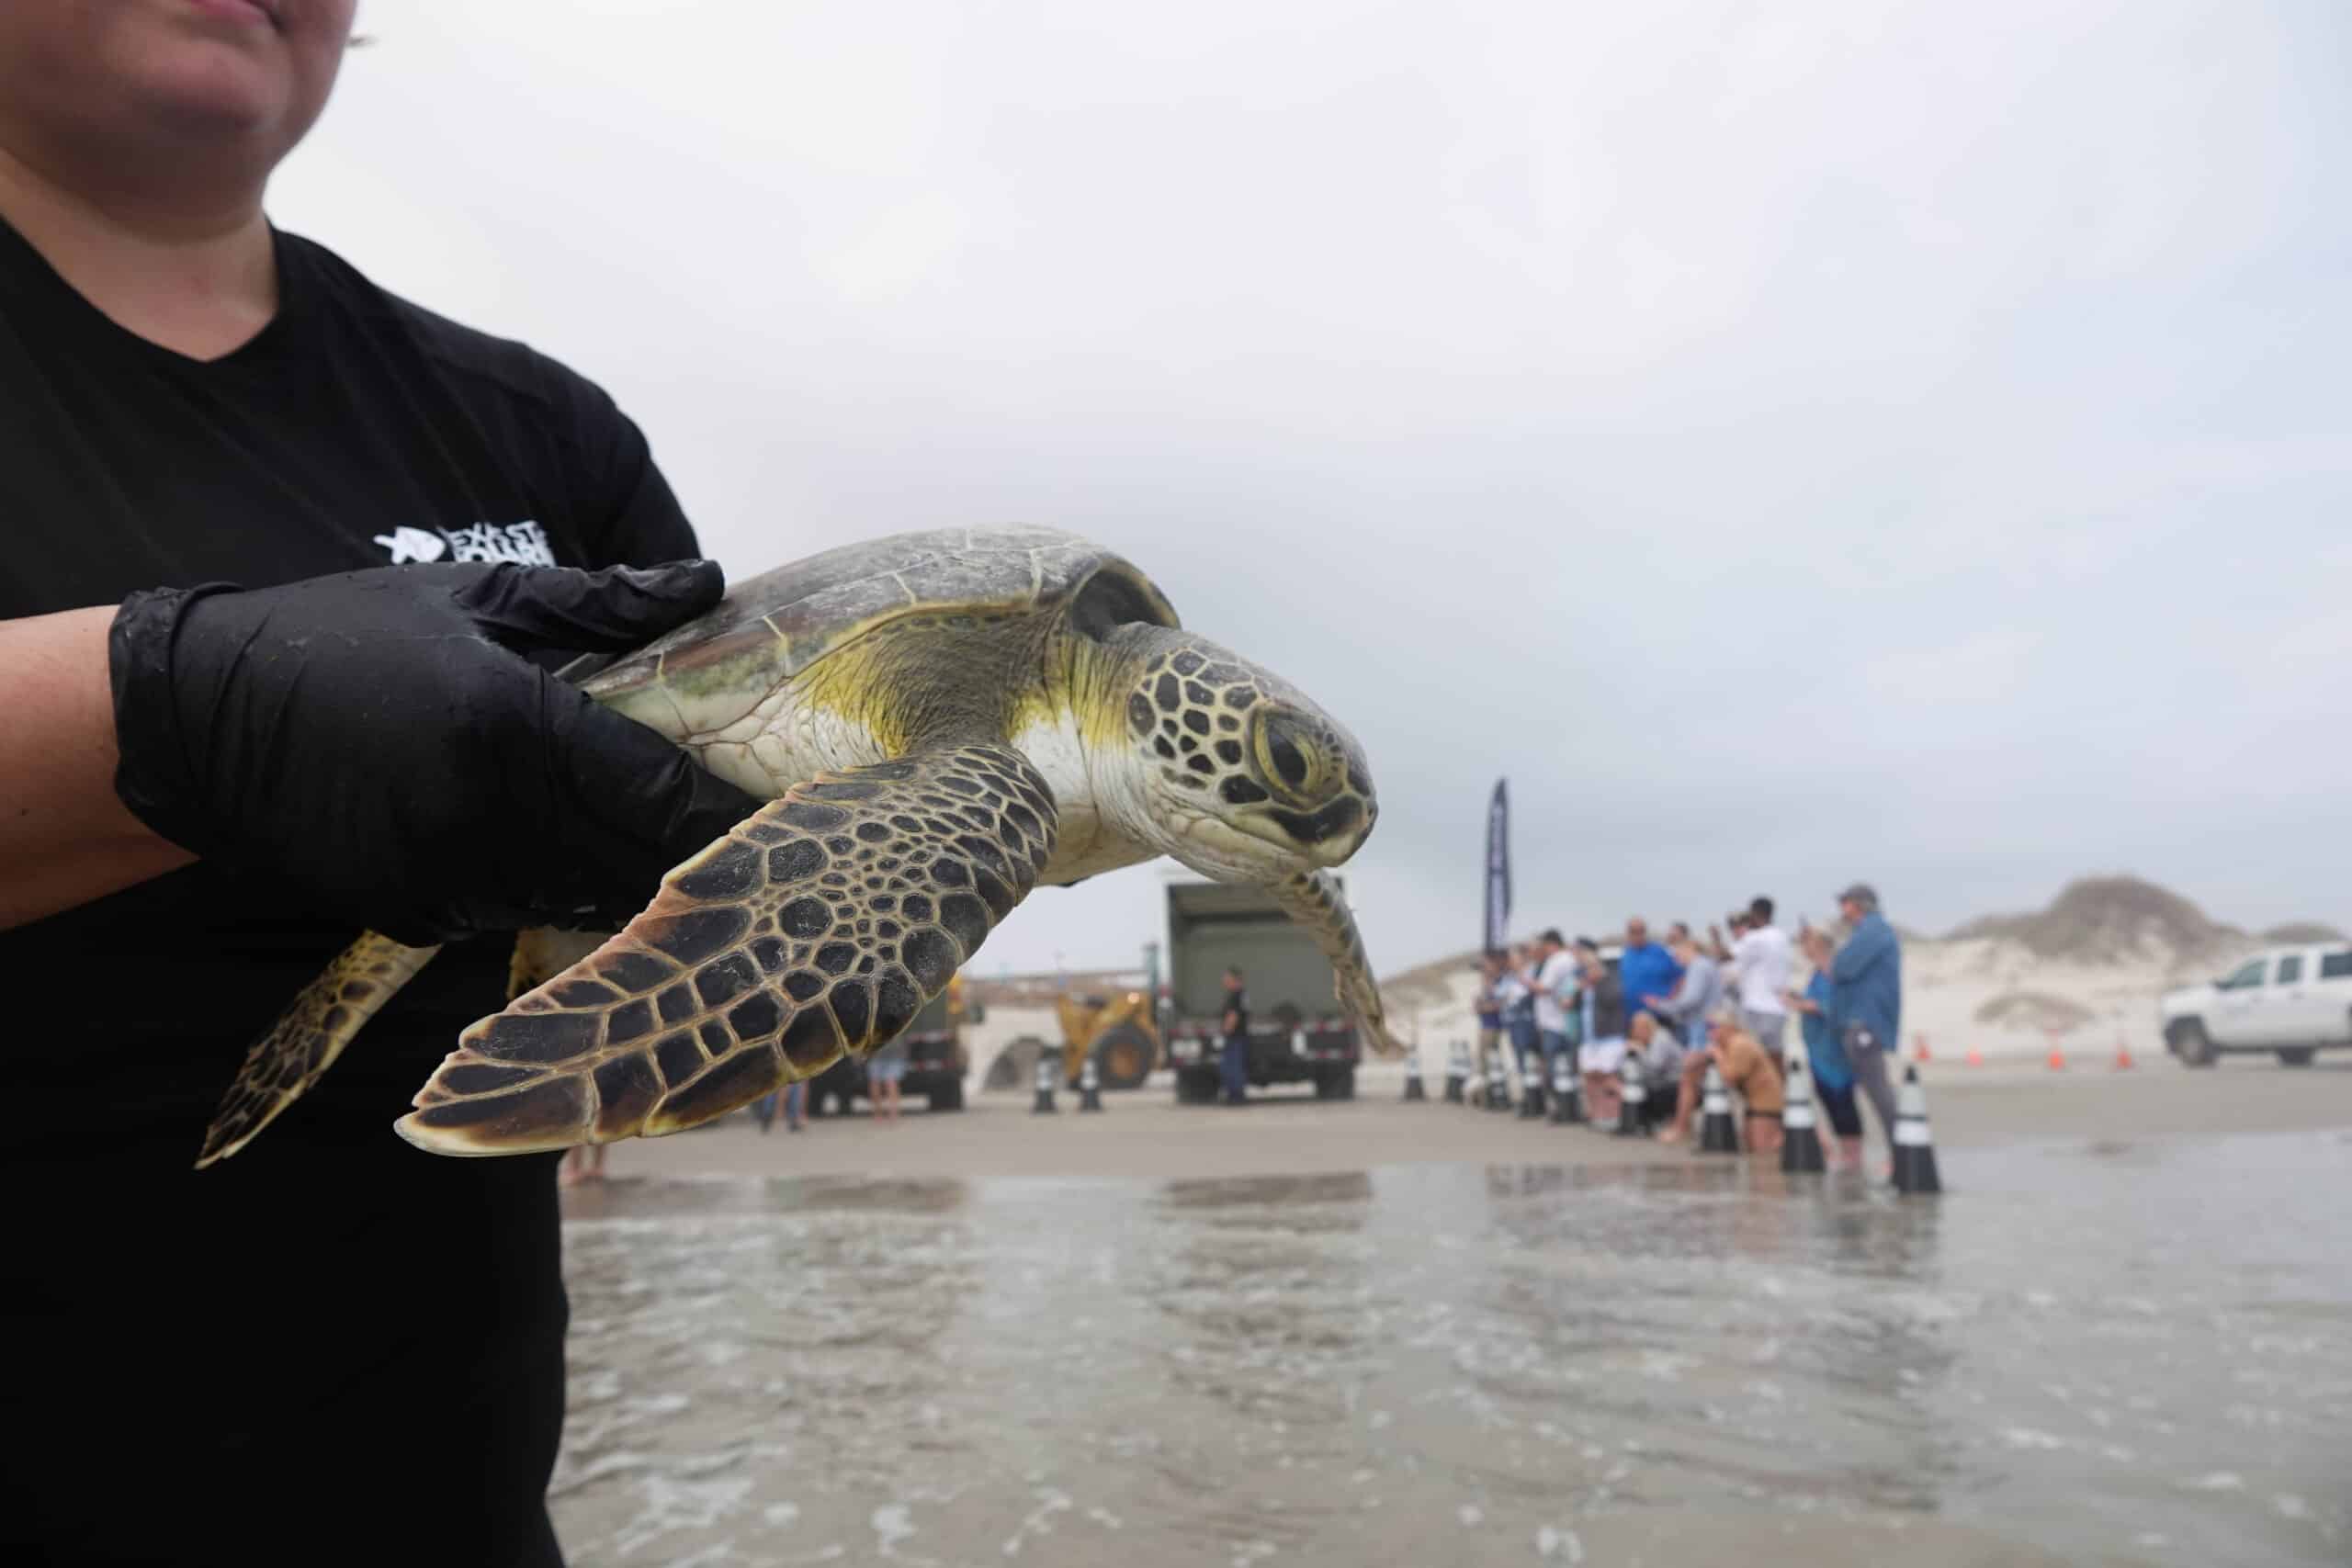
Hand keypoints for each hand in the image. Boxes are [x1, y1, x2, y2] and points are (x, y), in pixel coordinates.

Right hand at [110, 560, 761, 944]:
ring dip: (634, 875)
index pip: (664, 792)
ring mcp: (451, 875)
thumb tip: (705, 581)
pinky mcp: (419, 916)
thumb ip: (602, 603)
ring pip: (589, 898)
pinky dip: (560, 887)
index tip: (804, 813)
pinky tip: (573, 850)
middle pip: (642, 864)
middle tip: (771, 844)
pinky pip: (523, 911)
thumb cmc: (347, 638)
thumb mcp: (478, 597)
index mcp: (514, 724)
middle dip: (706, 859)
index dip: (738, 813)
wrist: (197, 719)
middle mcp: (488, 814)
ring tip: (686, 851)